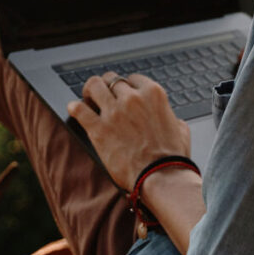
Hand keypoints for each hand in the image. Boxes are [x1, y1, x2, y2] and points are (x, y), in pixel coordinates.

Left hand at [68, 72, 190, 190]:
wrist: (161, 176)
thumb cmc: (172, 156)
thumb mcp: (180, 128)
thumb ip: (170, 116)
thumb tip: (168, 118)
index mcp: (153, 94)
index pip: (133, 78)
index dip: (126, 86)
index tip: (122, 93)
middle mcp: (132, 98)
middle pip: (112, 79)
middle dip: (107, 86)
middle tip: (103, 94)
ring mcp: (114, 112)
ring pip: (94, 86)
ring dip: (90, 90)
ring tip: (88, 98)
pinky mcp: (99, 129)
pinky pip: (79, 110)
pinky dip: (75, 108)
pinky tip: (74, 109)